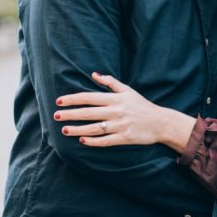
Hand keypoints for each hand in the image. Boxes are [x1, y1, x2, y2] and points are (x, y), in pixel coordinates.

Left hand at [54, 72, 193, 151]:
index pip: (90, 97)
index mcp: (116, 99)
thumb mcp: (128, 91)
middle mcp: (117, 111)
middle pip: (88, 113)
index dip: (73, 99)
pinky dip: (92, 141)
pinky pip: (104, 140)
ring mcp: (120, 125)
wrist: (160, 122)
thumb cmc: (142, 105)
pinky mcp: (124, 137)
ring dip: (77, 129)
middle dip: (70, 114)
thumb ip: (111, 82)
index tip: (59, 101)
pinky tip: (82, 140)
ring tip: (64, 130)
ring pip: (94, 128)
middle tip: (56, 115)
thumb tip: (94, 74)